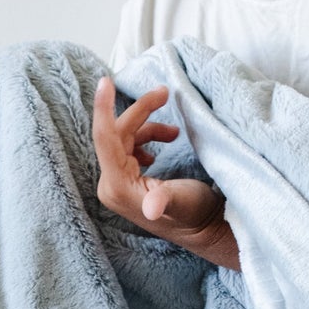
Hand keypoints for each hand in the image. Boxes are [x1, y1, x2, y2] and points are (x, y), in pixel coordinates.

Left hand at [92, 75, 241, 271]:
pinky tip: (164, 142)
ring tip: (175, 131)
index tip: (105, 80)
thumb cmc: (196, 216)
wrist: (204, 229)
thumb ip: (166, 201)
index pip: (104, 138)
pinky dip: (146, 137)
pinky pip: (129, 147)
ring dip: (148, 126)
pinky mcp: (128, 180)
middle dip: (141, 111)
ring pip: (125, 138)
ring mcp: (118, 182)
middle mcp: (111, 184)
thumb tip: (153, 208)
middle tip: (166, 92)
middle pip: (118, 133)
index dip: (104, 107)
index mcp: (117, 186)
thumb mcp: (183, 203)